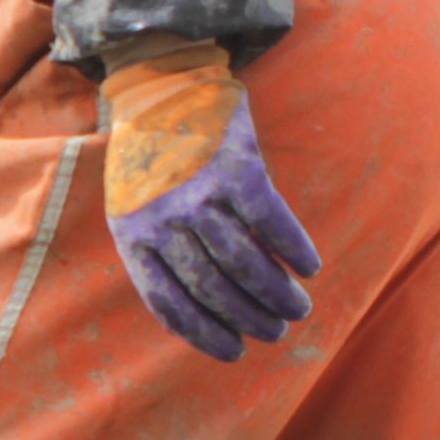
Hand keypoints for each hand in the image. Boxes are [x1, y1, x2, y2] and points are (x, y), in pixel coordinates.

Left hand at [102, 46, 321, 362]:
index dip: (204, 333)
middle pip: (212, 288)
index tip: (234, 352)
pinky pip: (273, 223)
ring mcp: (199, 195)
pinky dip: (295, 250)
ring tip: (297, 306)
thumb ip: (156, 253)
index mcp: (131, 235)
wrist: (162, 87)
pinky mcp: (236, 170)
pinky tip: (308, 267)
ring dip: (277, 293)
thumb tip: (203, 311)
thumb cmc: (151, 159)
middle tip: (277, 330)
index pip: (167, 302)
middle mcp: (162, 220)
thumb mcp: (132, 208)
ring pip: (245, 262)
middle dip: (249, 318)